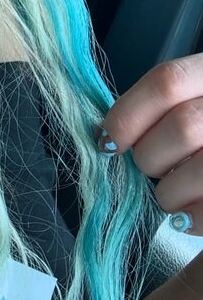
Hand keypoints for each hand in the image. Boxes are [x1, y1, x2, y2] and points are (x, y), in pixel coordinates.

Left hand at [97, 56, 202, 235]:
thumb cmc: (202, 122)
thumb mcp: (194, 98)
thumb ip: (164, 108)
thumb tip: (109, 137)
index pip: (167, 82)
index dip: (129, 113)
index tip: (107, 141)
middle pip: (183, 127)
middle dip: (150, 157)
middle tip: (150, 168)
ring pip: (199, 170)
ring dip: (169, 193)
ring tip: (170, 195)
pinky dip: (193, 218)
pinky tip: (187, 217)